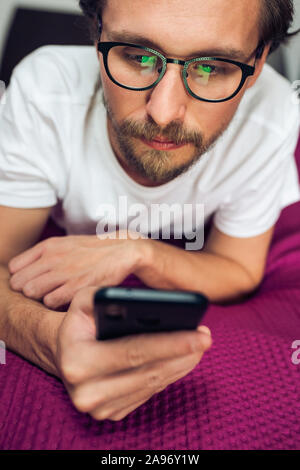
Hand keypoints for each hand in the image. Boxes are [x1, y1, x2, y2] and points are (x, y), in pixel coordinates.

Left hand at [9, 233, 147, 308]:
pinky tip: (65, 300)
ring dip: (40, 298)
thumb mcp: (65, 243)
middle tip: (41, 292)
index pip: (14, 268)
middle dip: (27, 289)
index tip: (31, 282)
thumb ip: (42, 254)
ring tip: (53, 296)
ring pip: (31, 292)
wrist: (122, 251)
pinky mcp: (76, 287)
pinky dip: (55, 304)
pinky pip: (50, 302)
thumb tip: (21, 271)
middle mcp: (53, 258)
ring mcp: (64, 272)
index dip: (20, 278)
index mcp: (48, 246)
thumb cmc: (92, 251)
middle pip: (19, 283)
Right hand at [55, 286, 211, 421]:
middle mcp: (86, 391)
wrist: (64, 352)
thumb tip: (139, 300)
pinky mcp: (111, 413)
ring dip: (180, 366)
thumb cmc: (80, 321)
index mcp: (77, 361)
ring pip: (152, 386)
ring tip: (199, 346)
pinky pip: (148, 394)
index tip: (198, 333)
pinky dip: (168, 376)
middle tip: (206, 338)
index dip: (170, 342)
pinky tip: (182, 360)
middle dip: (182, 354)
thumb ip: (105, 295)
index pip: (133, 351)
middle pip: (148, 372)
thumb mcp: (83, 301)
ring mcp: (99, 408)